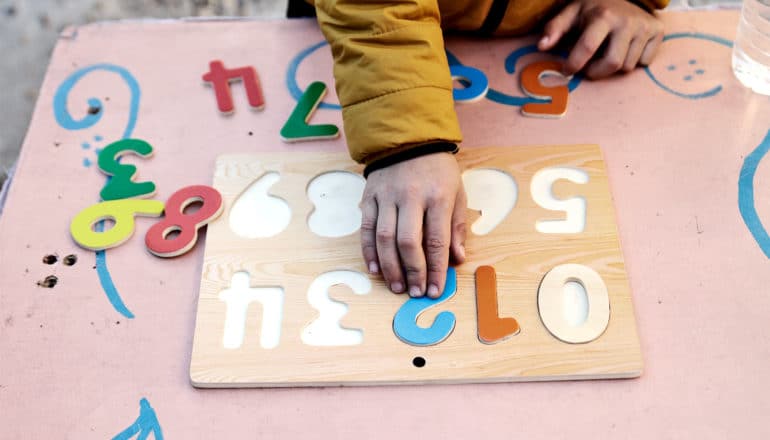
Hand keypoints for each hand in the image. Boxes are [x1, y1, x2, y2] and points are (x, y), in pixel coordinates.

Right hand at [361, 152, 466, 297]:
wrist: (408, 138)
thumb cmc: (438, 170)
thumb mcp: (457, 192)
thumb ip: (457, 227)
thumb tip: (457, 260)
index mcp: (437, 197)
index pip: (436, 240)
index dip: (436, 269)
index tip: (435, 290)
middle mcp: (410, 197)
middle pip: (408, 242)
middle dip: (413, 271)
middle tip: (416, 292)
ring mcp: (387, 197)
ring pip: (384, 238)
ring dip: (390, 267)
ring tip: (397, 286)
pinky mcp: (369, 197)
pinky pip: (366, 228)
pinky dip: (369, 251)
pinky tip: (376, 269)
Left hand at [538, 0, 663, 78]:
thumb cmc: (594, 7)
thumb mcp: (572, 12)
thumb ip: (555, 28)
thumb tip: (542, 46)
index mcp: (603, 16)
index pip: (588, 47)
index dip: (575, 64)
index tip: (567, 70)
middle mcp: (627, 21)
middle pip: (613, 63)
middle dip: (597, 72)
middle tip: (588, 69)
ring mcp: (645, 27)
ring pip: (628, 66)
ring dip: (614, 67)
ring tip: (606, 53)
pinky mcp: (658, 31)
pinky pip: (644, 62)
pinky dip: (633, 61)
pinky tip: (625, 48)